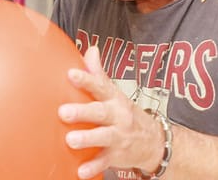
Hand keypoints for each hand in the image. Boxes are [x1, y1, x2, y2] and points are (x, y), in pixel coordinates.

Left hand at [58, 47, 165, 178]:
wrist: (155, 142)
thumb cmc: (126, 114)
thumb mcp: (115, 93)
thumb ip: (99, 74)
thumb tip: (90, 50)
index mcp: (115, 99)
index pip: (101, 86)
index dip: (87, 79)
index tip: (71, 74)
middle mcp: (118, 116)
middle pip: (101, 112)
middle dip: (83, 112)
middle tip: (63, 112)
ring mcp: (119, 136)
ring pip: (104, 137)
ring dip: (88, 138)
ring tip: (70, 140)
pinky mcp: (117, 155)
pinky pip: (105, 161)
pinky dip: (94, 167)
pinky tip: (81, 171)